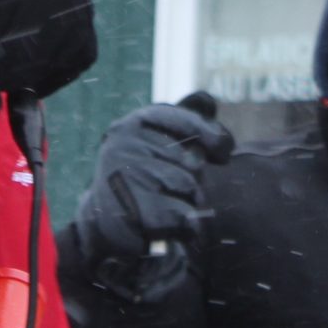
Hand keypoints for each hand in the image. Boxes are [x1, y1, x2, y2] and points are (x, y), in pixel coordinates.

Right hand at [72, 96, 232, 304]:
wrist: (104, 223)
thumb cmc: (139, 177)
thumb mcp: (153, 142)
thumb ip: (182, 122)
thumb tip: (208, 100)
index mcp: (131, 125)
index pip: (186, 120)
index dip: (213, 135)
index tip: (223, 151)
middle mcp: (125, 147)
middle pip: (192, 160)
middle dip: (193, 177)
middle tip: (169, 187)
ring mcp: (129, 180)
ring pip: (191, 189)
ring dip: (188, 202)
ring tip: (163, 205)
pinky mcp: (139, 215)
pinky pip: (187, 218)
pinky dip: (185, 227)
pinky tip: (167, 227)